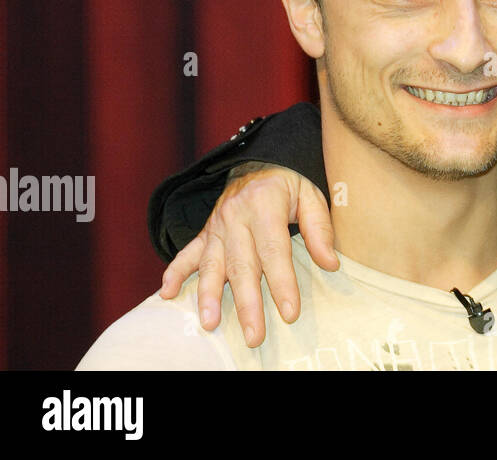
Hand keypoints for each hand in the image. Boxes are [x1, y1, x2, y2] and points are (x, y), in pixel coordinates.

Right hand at [158, 162, 336, 346]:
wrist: (256, 161)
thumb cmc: (288, 184)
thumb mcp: (311, 195)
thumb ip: (319, 229)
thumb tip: (329, 263)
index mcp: (265, 205)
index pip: (274, 251)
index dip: (282, 283)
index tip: (290, 312)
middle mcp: (236, 216)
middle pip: (242, 265)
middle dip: (247, 303)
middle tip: (254, 335)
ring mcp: (217, 225)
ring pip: (211, 264)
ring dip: (208, 295)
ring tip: (210, 323)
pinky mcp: (205, 232)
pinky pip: (187, 253)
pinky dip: (175, 273)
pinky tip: (166, 294)